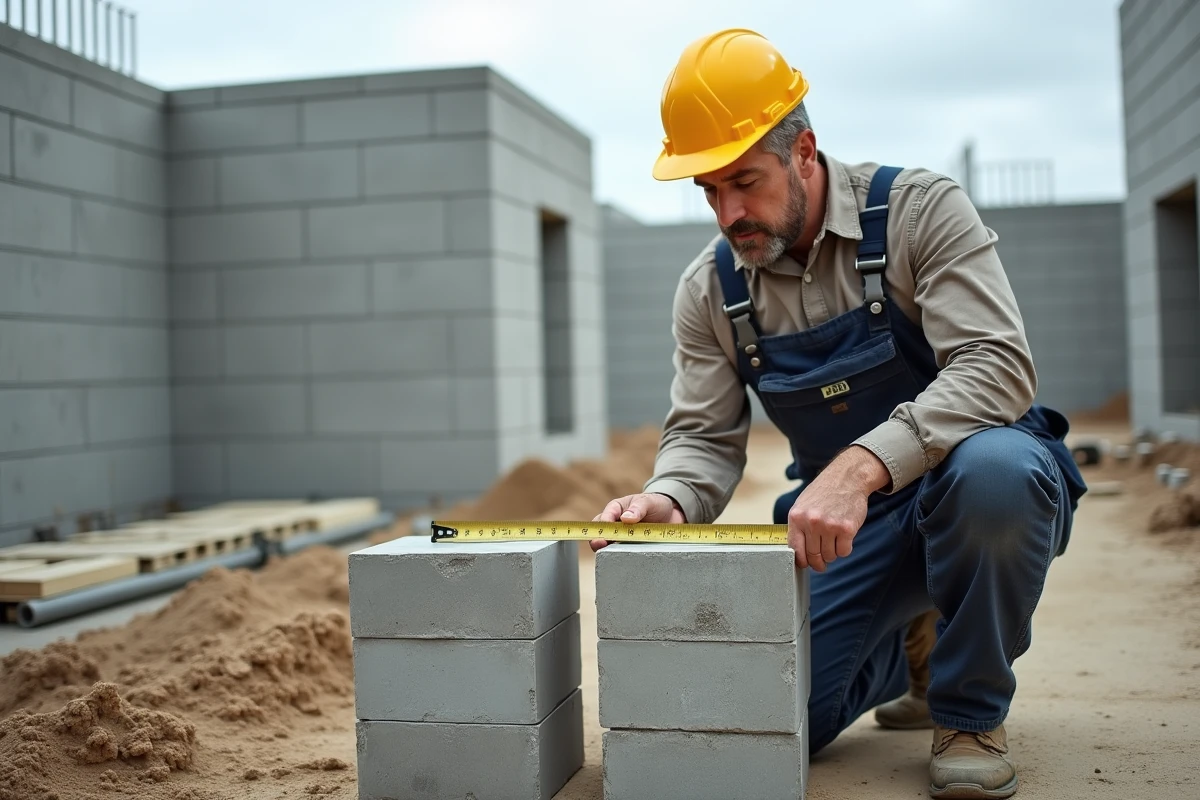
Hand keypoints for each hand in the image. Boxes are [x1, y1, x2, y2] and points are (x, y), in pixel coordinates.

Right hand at [589, 493, 685, 551]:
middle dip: (598, 539)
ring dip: (608, 550)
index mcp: (616, 509)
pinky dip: (622, 558)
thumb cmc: (655, 504)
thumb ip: (639, 507)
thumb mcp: (649, 501)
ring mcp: (621, 538)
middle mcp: (615, 524)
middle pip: (600, 532)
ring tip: (612, 555)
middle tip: (601, 544)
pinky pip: (622, 554)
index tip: (608, 530)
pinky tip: (627, 561)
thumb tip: (626, 518)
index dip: (605, 523)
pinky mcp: (629, 549)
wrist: (670, 517)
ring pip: (607, 546)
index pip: (606, 515)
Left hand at [787, 446, 889, 571]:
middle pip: (813, 556)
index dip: (802, 561)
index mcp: (797, 517)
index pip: (795, 549)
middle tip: (822, 564)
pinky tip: (844, 538)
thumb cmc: (824, 492)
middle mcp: (811, 522)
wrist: (847, 478)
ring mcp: (829, 526)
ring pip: (829, 556)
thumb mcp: (802, 505)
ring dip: (832, 554)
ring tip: (834, 542)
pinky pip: (844, 552)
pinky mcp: (847, 528)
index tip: (806, 564)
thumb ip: (798, 526)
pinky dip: (844, 549)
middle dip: (818, 563)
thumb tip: (796, 552)